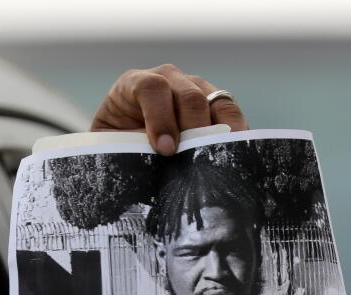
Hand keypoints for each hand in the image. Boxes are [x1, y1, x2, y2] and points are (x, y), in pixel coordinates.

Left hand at [92, 64, 248, 155]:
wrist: (125, 138)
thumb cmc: (118, 142)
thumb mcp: (115, 143)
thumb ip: (131, 145)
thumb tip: (160, 161)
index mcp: (134, 83)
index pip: (152, 88)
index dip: (160, 117)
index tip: (165, 149)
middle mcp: (167, 78)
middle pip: (189, 95)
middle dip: (193, 128)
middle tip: (194, 158)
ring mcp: (193, 86)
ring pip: (215, 101)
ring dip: (220, 131)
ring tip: (221, 155)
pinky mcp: (212, 101)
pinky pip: (230, 111)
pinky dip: (235, 131)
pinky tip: (236, 151)